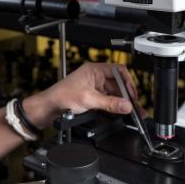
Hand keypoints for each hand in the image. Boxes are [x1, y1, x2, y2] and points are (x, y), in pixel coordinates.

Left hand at [23, 63, 141, 129]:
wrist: (50, 107)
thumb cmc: (62, 96)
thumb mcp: (89, 99)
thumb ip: (109, 103)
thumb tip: (126, 105)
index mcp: (94, 70)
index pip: (118, 71)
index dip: (127, 82)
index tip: (132, 94)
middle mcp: (95, 77)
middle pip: (118, 84)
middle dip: (126, 95)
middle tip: (134, 106)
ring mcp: (94, 87)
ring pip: (114, 93)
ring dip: (121, 102)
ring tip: (131, 112)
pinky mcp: (92, 97)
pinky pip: (108, 100)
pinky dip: (114, 107)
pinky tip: (119, 113)